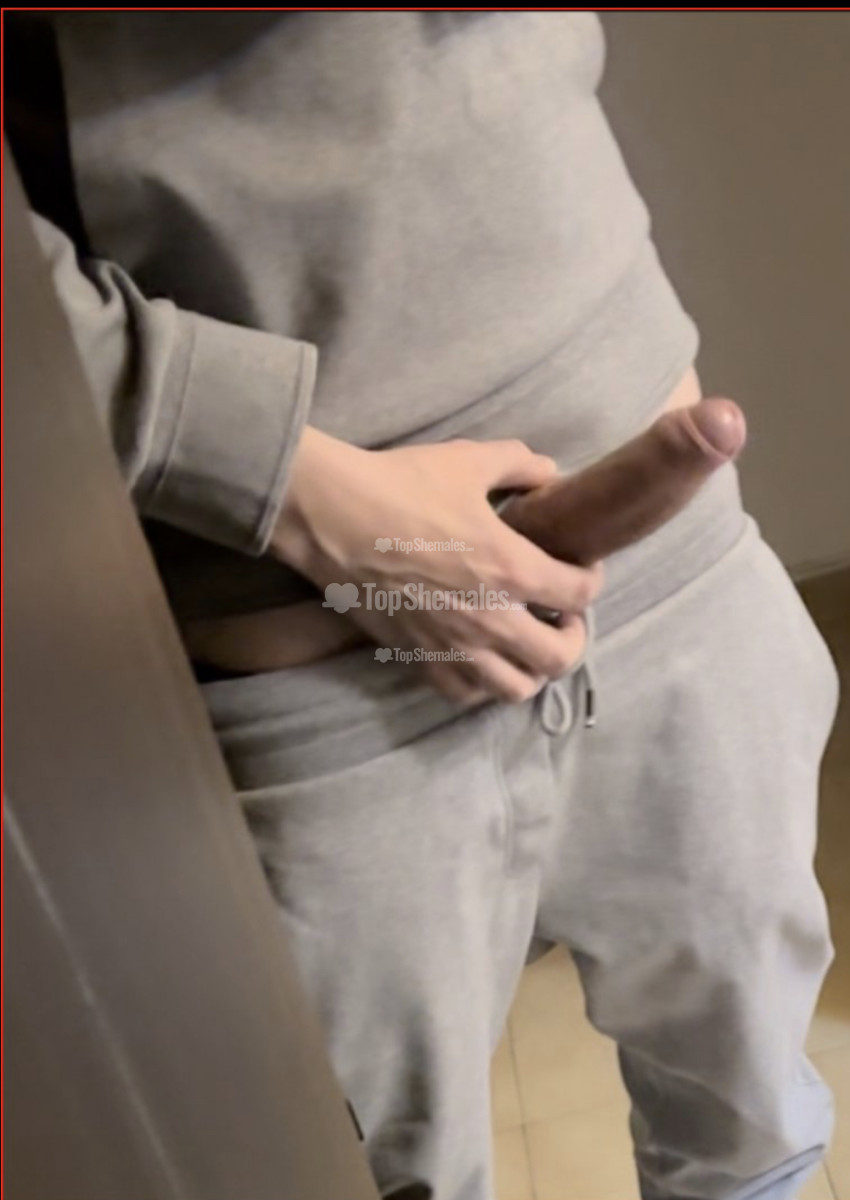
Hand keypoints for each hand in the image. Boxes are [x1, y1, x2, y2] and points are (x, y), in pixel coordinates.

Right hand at [271, 429, 600, 703]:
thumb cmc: (400, 485)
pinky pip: (464, 694)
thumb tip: (547, 471)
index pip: (580, 593)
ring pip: (516, 689)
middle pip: (560, 658)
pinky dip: (483, 683)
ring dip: (532, 669)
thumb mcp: (468, 460)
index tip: (582, 569)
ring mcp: (452, 645)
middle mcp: (490, 618)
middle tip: (561, 617)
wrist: (330, 516)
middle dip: (573, 638)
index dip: (591, 580)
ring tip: (524, 644)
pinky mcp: (417, 658)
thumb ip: (519, 465)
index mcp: (511, 568)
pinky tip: (480, 657)